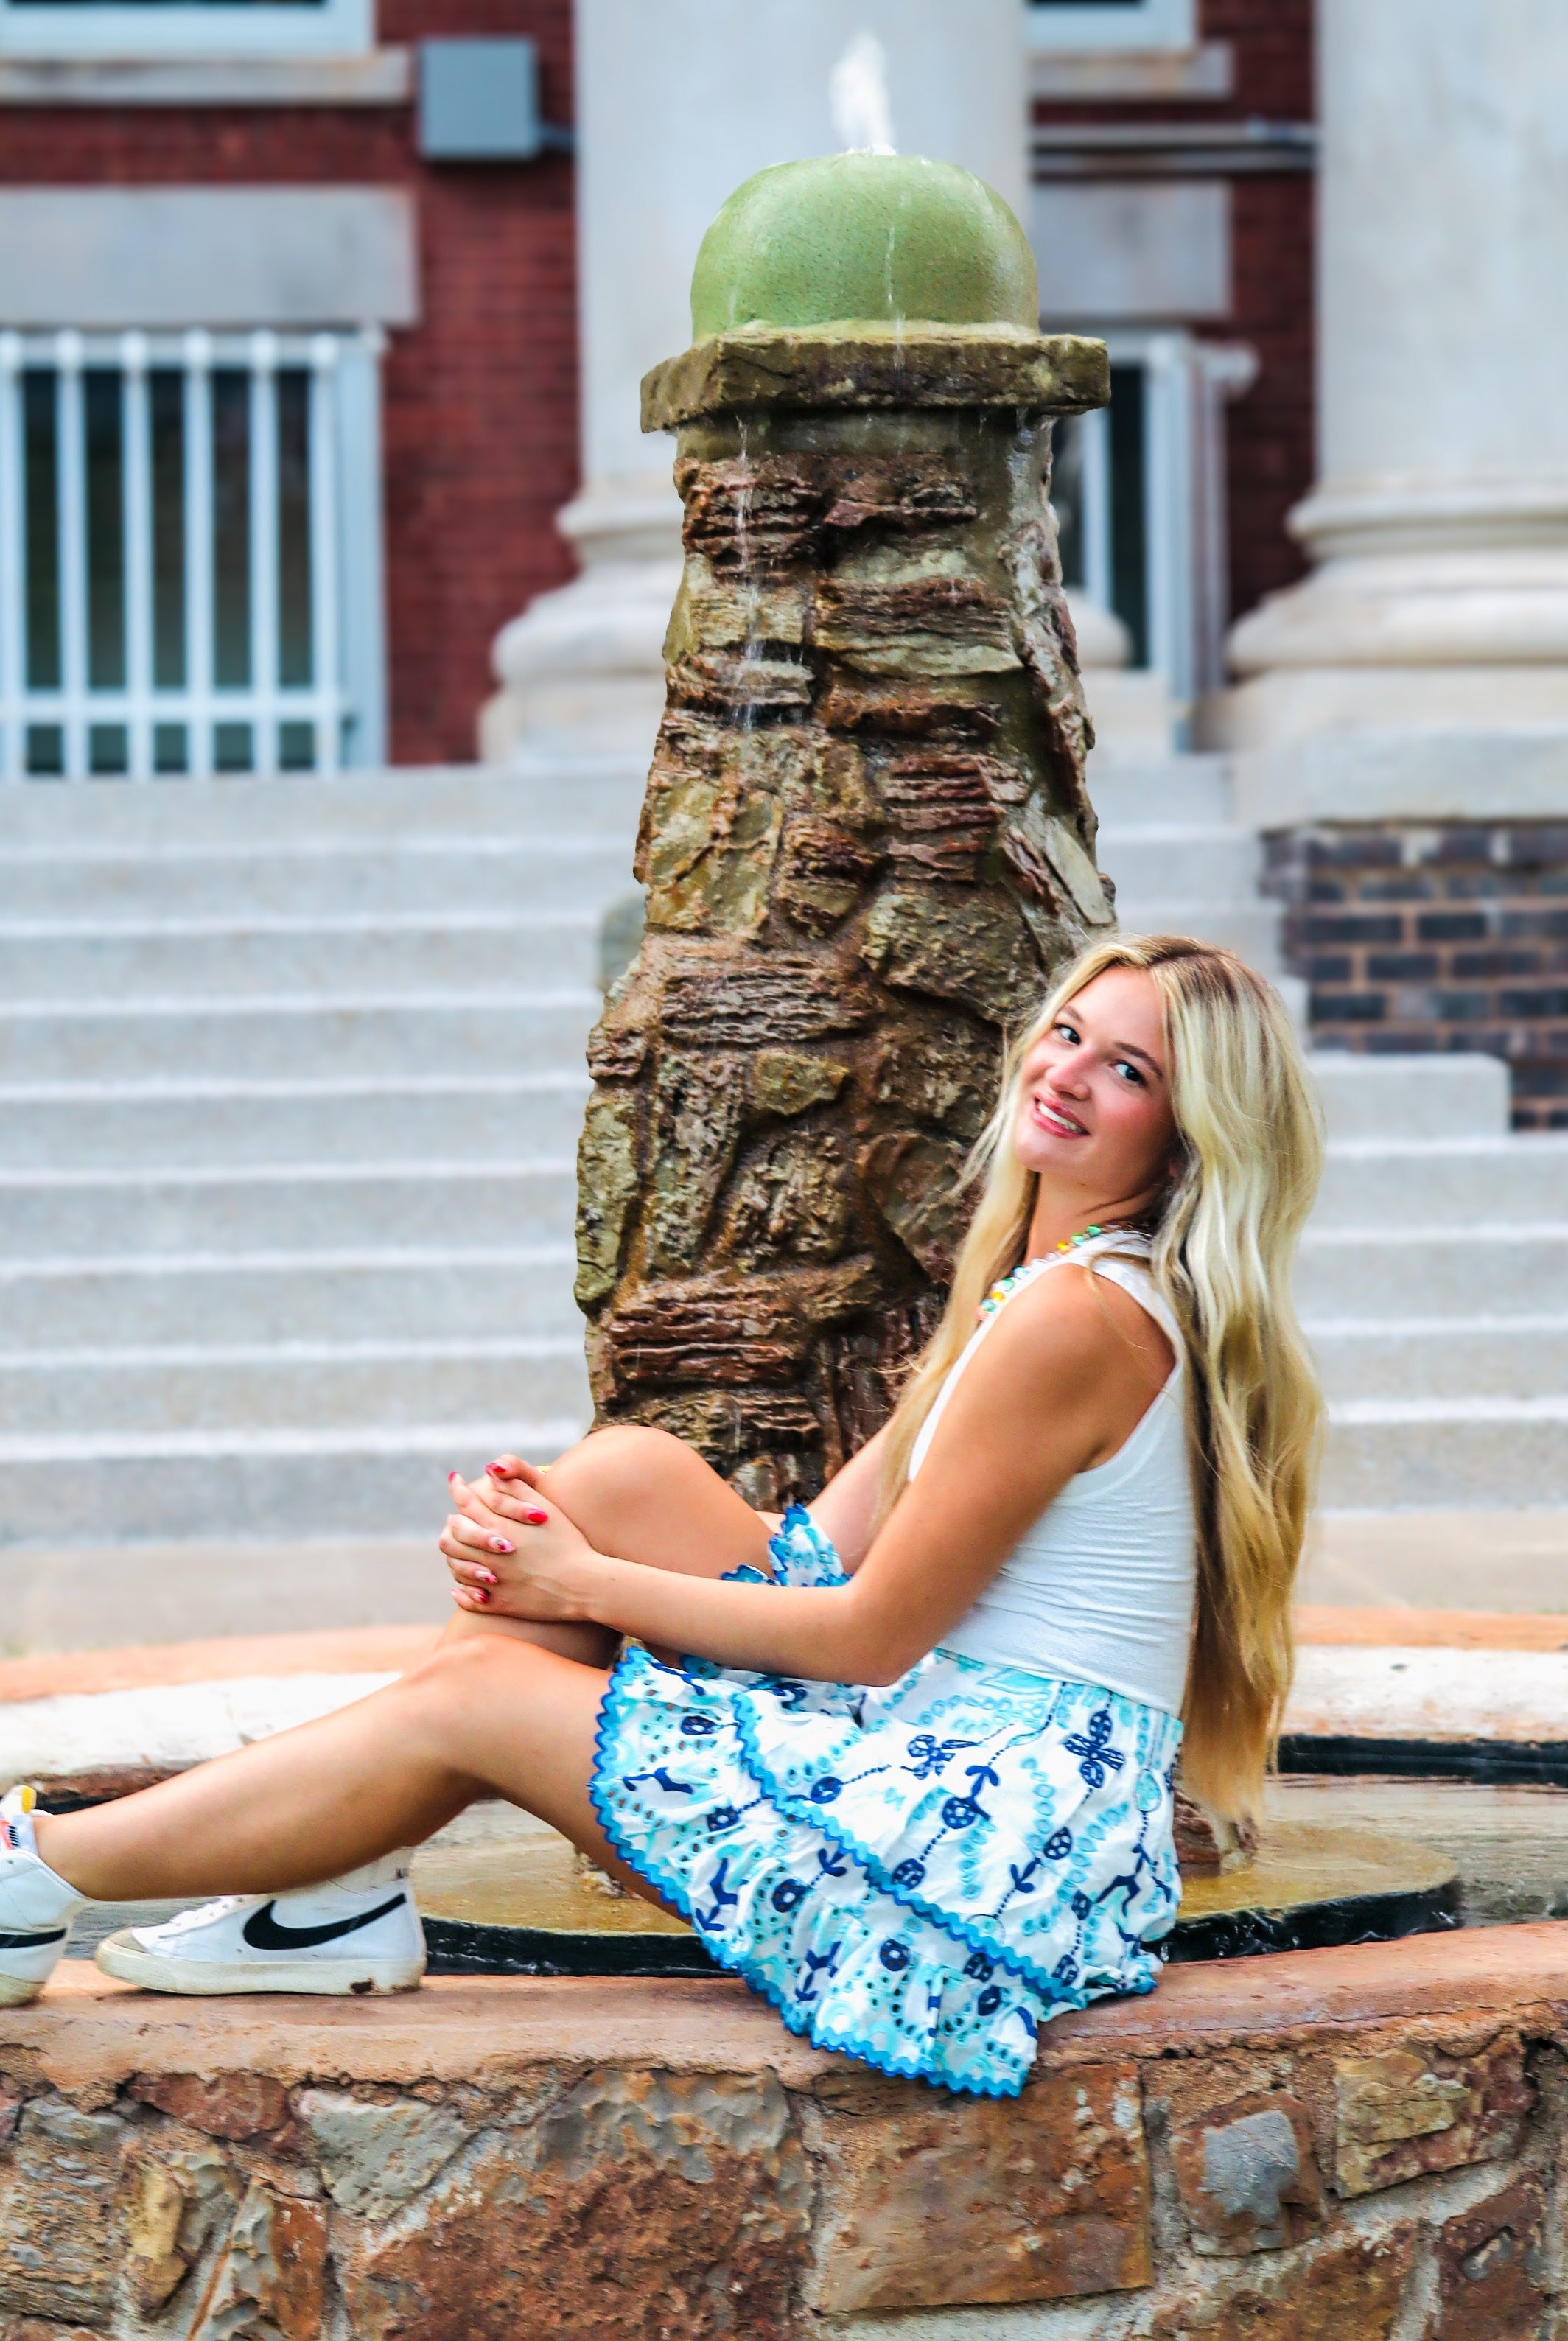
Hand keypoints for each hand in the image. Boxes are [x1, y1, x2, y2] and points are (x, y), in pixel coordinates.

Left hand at [441, 1469, 602, 1622]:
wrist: (583, 1585)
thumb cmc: (569, 1542)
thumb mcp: (545, 1509)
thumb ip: (515, 1488)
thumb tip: (490, 1471)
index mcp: (500, 1528)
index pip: (466, 1504)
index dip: (458, 1490)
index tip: (455, 1481)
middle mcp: (489, 1555)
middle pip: (452, 1537)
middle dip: (452, 1523)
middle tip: (455, 1517)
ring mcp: (492, 1582)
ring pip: (456, 1567)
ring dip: (454, 1555)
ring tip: (459, 1547)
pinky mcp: (499, 1604)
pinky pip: (467, 1598)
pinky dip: (461, 1591)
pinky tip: (462, 1586)